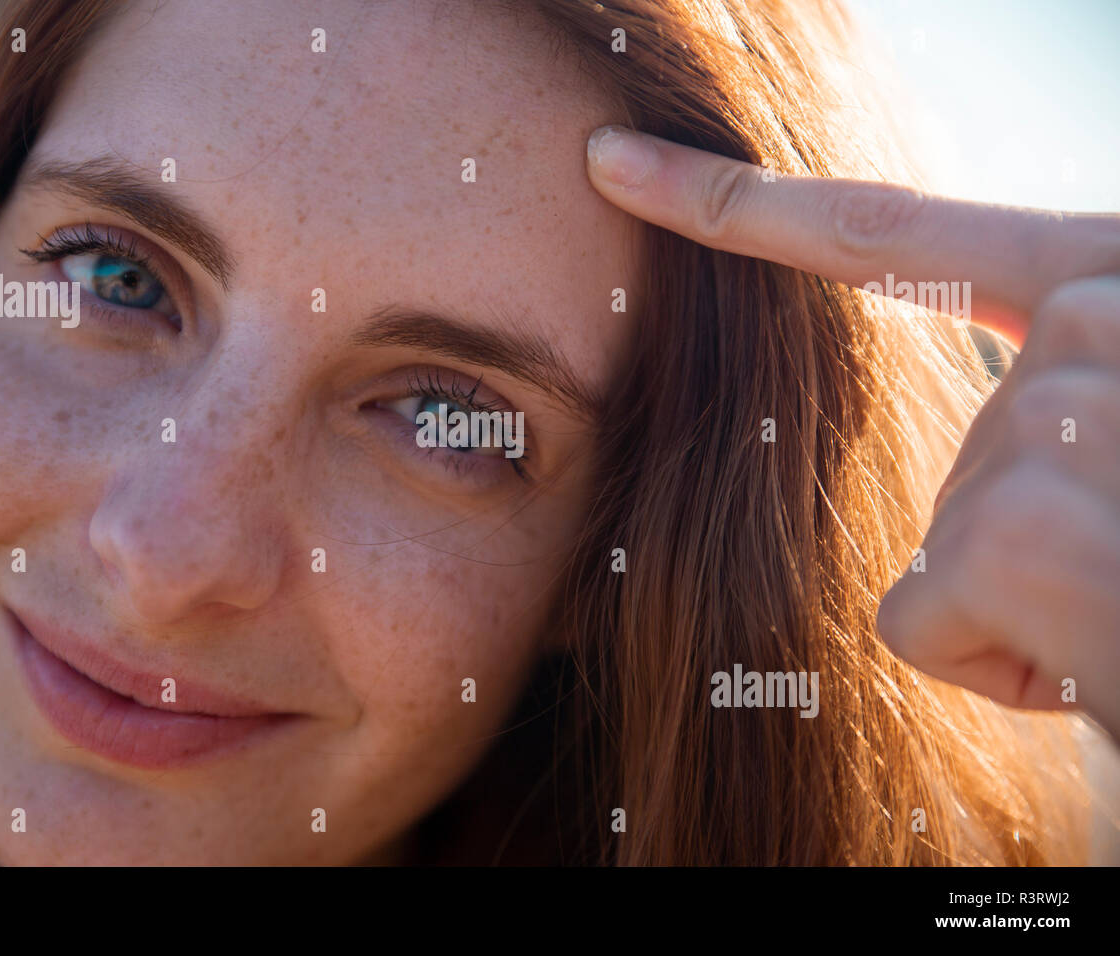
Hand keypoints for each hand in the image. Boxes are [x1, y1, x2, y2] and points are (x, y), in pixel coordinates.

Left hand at [586, 124, 1119, 742]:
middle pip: (946, 447)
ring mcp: (1067, 413)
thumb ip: (1070, 388)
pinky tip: (1095, 662)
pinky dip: (990, 666)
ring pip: (938, 539)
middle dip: (1018, 533)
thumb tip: (1004, 417)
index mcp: (1119, 281)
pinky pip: (922, 616)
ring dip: (1023, 604)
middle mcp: (1104, 321)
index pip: (892, 236)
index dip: (734, 205)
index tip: (612, 165)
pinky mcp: (1023, 525)